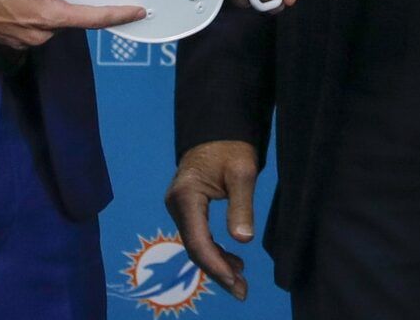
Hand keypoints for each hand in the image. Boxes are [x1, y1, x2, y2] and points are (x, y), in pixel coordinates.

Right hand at [0, 0, 145, 47]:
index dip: (118, 15)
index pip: (92, 18)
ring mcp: (25, 38)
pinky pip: (35, 22)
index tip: (139, 12)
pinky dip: (38, 7)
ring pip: (52, 18)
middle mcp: (39, 34)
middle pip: (71, 16)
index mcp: (47, 17)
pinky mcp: (12, 37)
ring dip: (53, 1)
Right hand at [165, 140, 259, 300]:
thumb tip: (242, 240)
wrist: (218, 128)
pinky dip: (214, 250)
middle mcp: (176, 204)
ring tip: (241, 278)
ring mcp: (179, 206)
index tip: (235, 282)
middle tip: (242, 291)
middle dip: (217, 271)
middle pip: (194, 247)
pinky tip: (231, 260)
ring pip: (196, 244)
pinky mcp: (186, 207)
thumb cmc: (231, 147)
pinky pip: (198, 235)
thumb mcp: (242, 172)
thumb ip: (241, 206)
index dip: (215, 265)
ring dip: (216, 263)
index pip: (198, 241)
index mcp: (186, 196)